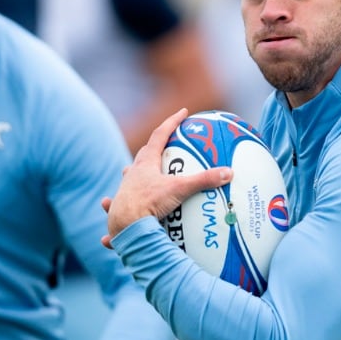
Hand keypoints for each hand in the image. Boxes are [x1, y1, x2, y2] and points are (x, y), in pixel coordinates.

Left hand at [102, 109, 232, 241]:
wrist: (126, 227)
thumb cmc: (149, 203)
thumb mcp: (180, 190)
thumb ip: (203, 180)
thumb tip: (228, 173)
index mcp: (145, 164)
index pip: (159, 135)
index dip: (172, 122)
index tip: (183, 112)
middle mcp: (132, 174)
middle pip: (143, 155)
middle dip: (153, 148)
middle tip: (162, 145)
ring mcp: (124, 192)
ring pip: (129, 177)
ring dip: (134, 174)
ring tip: (137, 174)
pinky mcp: (118, 210)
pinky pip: (118, 205)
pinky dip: (116, 205)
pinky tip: (112, 205)